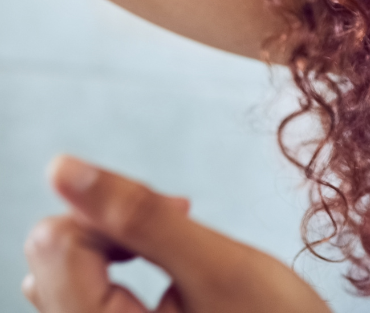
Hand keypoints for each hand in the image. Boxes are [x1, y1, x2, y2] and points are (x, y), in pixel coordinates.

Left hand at [23, 156, 330, 312]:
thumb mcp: (218, 267)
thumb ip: (140, 216)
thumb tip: (62, 168)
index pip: (55, 243)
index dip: (115, 209)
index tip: (183, 208)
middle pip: (53, 259)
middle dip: (116, 228)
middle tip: (184, 226)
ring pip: (65, 280)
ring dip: (117, 251)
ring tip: (177, 260)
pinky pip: (84, 302)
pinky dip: (119, 277)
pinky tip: (167, 283)